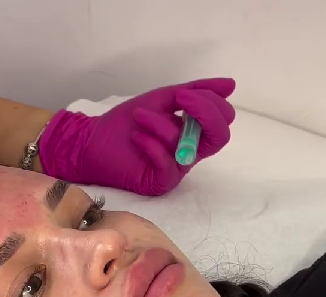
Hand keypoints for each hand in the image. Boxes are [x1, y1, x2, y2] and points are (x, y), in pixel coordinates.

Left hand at [39, 78, 235, 195]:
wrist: (94, 140)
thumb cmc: (127, 121)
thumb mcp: (164, 98)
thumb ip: (195, 91)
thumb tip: (231, 85)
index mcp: (194, 133)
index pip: (222, 121)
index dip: (211, 104)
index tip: (185, 93)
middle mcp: (189, 153)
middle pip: (219, 138)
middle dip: (204, 113)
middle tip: (179, 100)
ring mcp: (176, 169)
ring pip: (187, 146)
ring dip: (162, 124)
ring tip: (139, 116)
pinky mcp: (159, 183)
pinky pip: (168, 165)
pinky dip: (153, 145)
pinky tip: (137, 137)